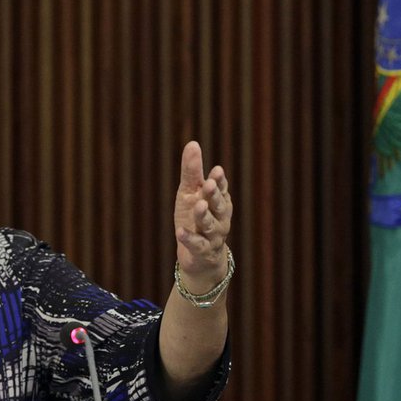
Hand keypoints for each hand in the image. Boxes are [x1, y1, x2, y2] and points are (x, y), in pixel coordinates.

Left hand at [173, 141, 232, 291]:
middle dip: (214, 194)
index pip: (221, 189)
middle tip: (208, 184)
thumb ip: (192, 171)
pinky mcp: (202, 251)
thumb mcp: (190, 193)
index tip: (216, 171)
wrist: (200, 257)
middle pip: (219, 205)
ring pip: (210, 225)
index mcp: (218, 201)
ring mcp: (212, 236)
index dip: (219, 181)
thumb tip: (192, 143)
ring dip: (204, 215)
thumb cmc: (195, 218)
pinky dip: (189, 238)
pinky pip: (197, 244)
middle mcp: (220, 218)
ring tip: (199, 204)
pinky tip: (179, 232)